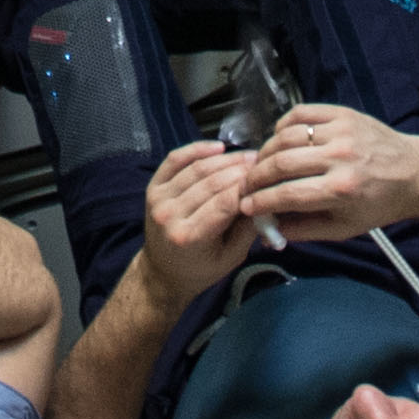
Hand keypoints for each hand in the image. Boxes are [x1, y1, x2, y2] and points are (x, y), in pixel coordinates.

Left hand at [136, 138, 261, 309]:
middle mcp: (170, 216)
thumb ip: (247, 228)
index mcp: (190, 237)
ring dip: (225, 159)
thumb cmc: (202, 269)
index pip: (224, 203)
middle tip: (261, 164)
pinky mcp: (153, 187)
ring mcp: (159, 200)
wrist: (163, 270)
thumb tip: (263, 198)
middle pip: (212, 183)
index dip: (246, 187)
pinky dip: (197, 149)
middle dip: (240, 170)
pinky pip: (174, 160)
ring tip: (247, 156)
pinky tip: (218, 147)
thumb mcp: (231, 257)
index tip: (264, 178)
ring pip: (197, 169)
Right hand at [240, 104, 418, 244]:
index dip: (260, 201)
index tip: (245, 205)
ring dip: (265, 151)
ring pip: (286, 136)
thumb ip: (304, 230)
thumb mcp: (344, 228)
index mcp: (341, 190)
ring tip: (261, 164)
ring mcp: (341, 131)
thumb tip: (267, 231)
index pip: (287, 194)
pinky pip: (301, 114)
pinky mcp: (343, 113)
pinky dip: (282, 126)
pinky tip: (278, 139)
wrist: (413, 173)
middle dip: (256, 176)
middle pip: (281, 163)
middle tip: (247, 184)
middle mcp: (339, 158)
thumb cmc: (378, 205)